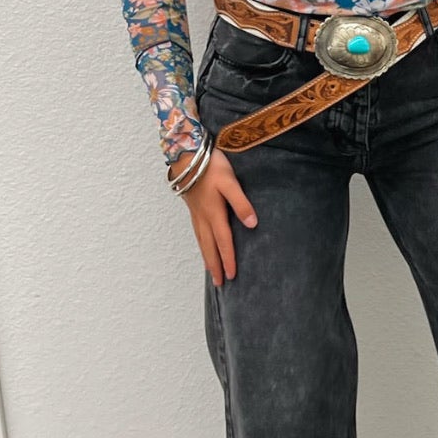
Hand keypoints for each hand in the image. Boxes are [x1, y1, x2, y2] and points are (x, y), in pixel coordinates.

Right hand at [170, 143, 257, 283]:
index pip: (223, 242)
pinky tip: (203, 244)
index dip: (228, 259)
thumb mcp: (230, 182)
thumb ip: (240, 203)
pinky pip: (197, 232)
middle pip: (209, 246)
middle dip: (215, 265)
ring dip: (207, 257)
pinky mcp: (193, 207)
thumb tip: (252, 224)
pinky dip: (201, 244)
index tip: (231, 276)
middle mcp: (203, 217)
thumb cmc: (210, 166)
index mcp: (214, 213)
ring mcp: (196, 213)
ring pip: (201, 241)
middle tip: (219, 283)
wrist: (185, 154)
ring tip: (211, 271)